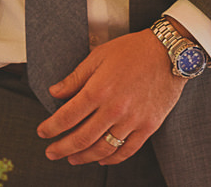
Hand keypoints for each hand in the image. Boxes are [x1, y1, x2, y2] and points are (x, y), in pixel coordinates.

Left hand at [35, 29, 186, 165]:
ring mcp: (132, 120)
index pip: (67, 116)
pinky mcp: (148, 126)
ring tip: (72, 159)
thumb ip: (75, 78)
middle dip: (62, 148)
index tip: (42, 132)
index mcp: (98, 90)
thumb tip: (54, 92)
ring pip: (103, 148)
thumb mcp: (97, 57)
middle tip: (51, 153)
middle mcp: (114, 109)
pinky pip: (128, 149)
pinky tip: (101, 159)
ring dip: (84, 157)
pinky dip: (112, 158)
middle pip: (82, 138)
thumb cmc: (131, 51)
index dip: (51, 128)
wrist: (168, 53)